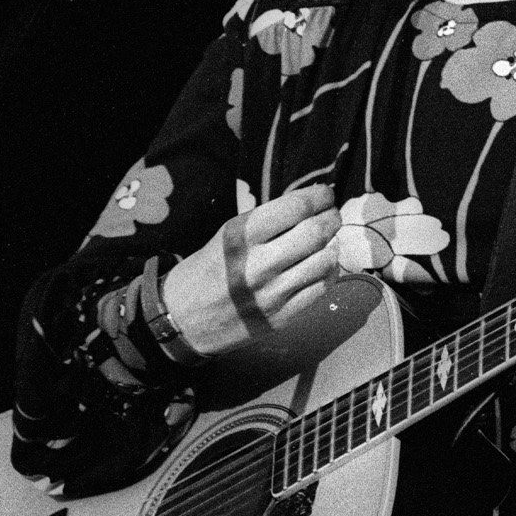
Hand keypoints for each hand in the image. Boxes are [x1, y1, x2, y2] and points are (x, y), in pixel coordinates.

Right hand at [159, 184, 342, 360]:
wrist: (183, 320)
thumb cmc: (207, 270)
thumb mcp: (227, 235)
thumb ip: (266, 222)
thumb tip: (309, 206)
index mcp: (242, 236)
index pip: (297, 207)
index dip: (320, 197)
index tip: (325, 195)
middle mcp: (259, 264)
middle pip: (316, 232)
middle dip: (331, 219)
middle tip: (331, 216)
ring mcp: (272, 293)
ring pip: (325, 261)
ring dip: (333, 246)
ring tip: (328, 241)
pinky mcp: (281, 317)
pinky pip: (320, 289)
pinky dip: (328, 272)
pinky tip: (322, 265)